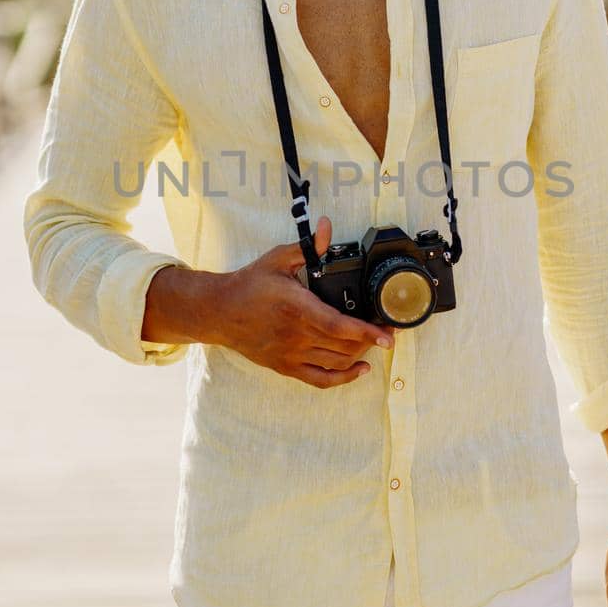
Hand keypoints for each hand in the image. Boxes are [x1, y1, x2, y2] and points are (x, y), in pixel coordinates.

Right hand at [214, 214, 395, 387]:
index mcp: (297, 307)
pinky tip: (359, 369)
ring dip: (360, 354)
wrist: (219, 311)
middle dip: (371, 340)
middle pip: (344, 346)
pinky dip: (344, 378)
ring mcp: (291, 354)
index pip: (339, 326)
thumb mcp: (277, 259)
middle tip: (386, 327)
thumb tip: (327, 226)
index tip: (388, 334)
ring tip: (372, 341)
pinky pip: (320, 380)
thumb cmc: (249, 284)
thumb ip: (308, 246)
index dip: (367, 332)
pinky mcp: (286, 366)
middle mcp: (295, 335)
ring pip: (336, 362)